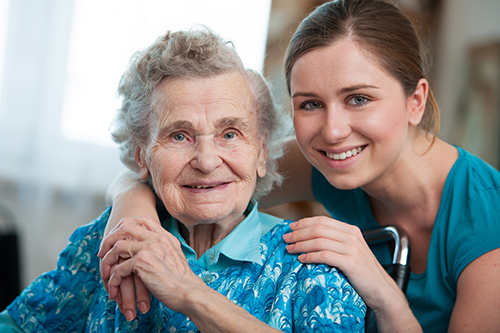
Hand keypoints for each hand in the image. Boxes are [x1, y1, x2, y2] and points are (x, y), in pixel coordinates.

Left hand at [99, 215, 203, 314]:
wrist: (188, 292)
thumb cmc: (182, 281)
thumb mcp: (175, 257)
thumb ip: (163, 249)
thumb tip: (148, 252)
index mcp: (165, 236)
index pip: (142, 219)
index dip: (125, 226)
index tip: (117, 238)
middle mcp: (157, 238)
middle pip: (124, 227)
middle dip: (109, 240)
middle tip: (102, 254)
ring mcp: (149, 248)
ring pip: (117, 248)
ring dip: (107, 262)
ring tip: (106, 275)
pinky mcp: (142, 262)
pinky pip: (118, 269)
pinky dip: (112, 280)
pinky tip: (113, 290)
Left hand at [283, 216, 404, 310]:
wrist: (381, 290)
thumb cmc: (361, 272)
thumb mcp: (349, 251)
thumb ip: (334, 241)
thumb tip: (308, 236)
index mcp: (350, 230)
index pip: (322, 220)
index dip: (303, 223)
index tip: (290, 228)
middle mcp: (352, 236)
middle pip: (318, 228)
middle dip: (299, 233)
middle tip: (286, 239)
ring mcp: (352, 249)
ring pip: (319, 241)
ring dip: (301, 244)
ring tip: (290, 249)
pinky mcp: (351, 262)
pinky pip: (325, 255)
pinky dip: (310, 256)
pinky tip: (302, 260)